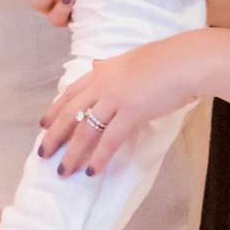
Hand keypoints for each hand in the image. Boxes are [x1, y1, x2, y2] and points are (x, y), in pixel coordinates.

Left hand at [39, 31, 213, 176]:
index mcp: (103, 71)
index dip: (55, 109)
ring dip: (72, 153)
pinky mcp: (132, 111)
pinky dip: (99, 157)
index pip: (71, 92)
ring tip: (63, 171)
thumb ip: (112, 65)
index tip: (43, 124)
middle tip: (43, 154)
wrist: (187, 60)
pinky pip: (110, 139)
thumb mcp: (132, 58)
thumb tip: (97, 64)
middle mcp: (104, 83)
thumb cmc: (167, 59)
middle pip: (71, 112)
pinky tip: (92, 171)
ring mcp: (116, 98)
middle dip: (54, 135)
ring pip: (86, 130)